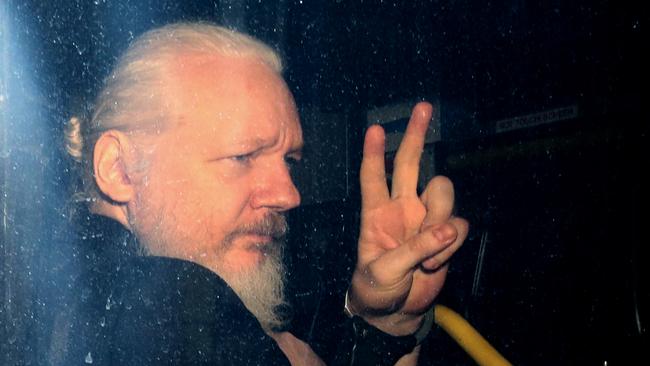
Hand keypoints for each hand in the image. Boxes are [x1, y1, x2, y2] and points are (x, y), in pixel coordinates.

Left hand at [348, 102, 468, 335]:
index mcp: (375, 213)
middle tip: (422, 107)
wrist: (396, 312)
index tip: (375, 129)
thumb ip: (413, 250)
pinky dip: (450, 244)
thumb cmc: (377, 289)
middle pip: (409, 163)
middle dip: (415, 135)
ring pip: (442, 191)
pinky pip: (458, 224)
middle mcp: (401, 208)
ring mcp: (425, 219)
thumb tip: (447, 229)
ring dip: (439, 216)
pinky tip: (434, 263)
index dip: (373, 153)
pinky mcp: (445, 235)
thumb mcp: (383, 272)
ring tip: (427, 251)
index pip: (373, 176)